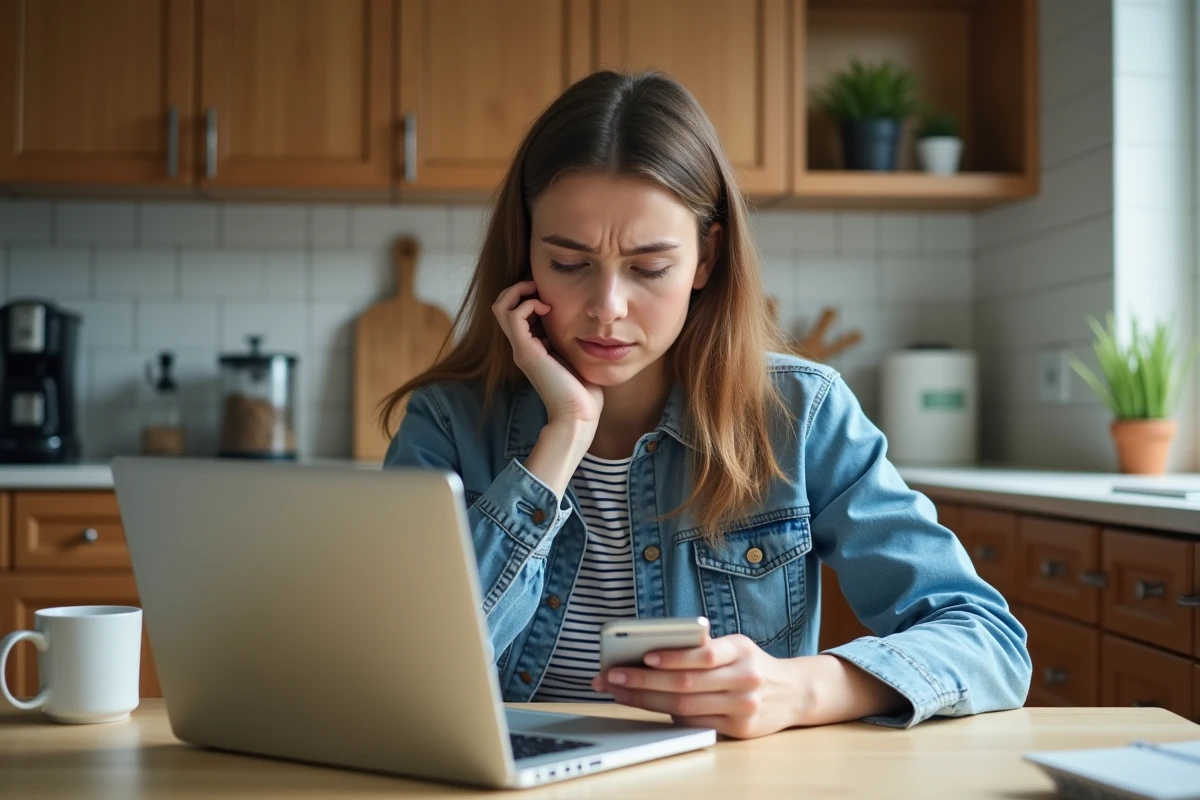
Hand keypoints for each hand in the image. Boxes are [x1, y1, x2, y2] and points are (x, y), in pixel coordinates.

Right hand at [492, 280, 602, 424]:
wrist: (578, 415)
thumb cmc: (582, 391)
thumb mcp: (574, 356)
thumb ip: (569, 340)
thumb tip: (579, 323)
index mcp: (531, 348)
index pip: (515, 312)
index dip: (527, 296)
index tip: (549, 296)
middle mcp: (521, 347)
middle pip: (501, 306)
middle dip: (518, 289)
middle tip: (540, 289)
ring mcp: (521, 349)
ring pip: (501, 307)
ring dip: (520, 292)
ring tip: (541, 297)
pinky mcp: (526, 352)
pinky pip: (514, 316)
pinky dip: (528, 304)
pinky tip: (547, 310)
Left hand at [591, 634, 802, 738]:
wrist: (792, 693)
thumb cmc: (750, 663)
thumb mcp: (735, 646)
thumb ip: (704, 648)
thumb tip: (651, 651)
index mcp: (740, 649)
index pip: (702, 654)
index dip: (672, 656)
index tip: (642, 655)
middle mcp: (744, 678)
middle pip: (686, 683)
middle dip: (643, 680)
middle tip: (613, 676)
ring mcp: (743, 707)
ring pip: (685, 707)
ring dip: (646, 699)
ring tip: (620, 691)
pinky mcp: (739, 730)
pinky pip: (695, 723)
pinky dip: (668, 715)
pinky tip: (649, 705)